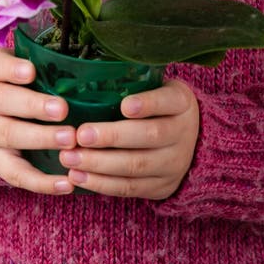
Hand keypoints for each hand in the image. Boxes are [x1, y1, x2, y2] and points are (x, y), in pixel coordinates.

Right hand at [0, 48, 76, 194]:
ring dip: (41, 139)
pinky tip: (66, 183)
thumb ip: (45, 62)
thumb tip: (86, 62)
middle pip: (4, 101)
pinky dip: (41, 181)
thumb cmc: (19, 82)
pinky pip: (16, 174)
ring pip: (9, 135)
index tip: (32, 71)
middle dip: (34, 106)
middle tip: (63, 109)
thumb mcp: (23, 64)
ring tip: (70, 140)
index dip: (12, 69)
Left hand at [59, 79, 198, 198]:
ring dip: (99, 164)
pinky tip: (77, 176)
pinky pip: (129, 188)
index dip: (147, 104)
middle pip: (149, 137)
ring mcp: (175, 164)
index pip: (166, 101)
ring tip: (70, 157)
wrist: (193, 142)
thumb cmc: (159, 107)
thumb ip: (134, 84)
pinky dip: (101, 183)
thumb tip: (87, 76)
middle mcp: (183, 134)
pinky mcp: (161, 187)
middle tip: (81, 135)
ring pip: (136, 166)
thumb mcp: (158, 88)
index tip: (124, 105)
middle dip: (111, 137)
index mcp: (182, 104)